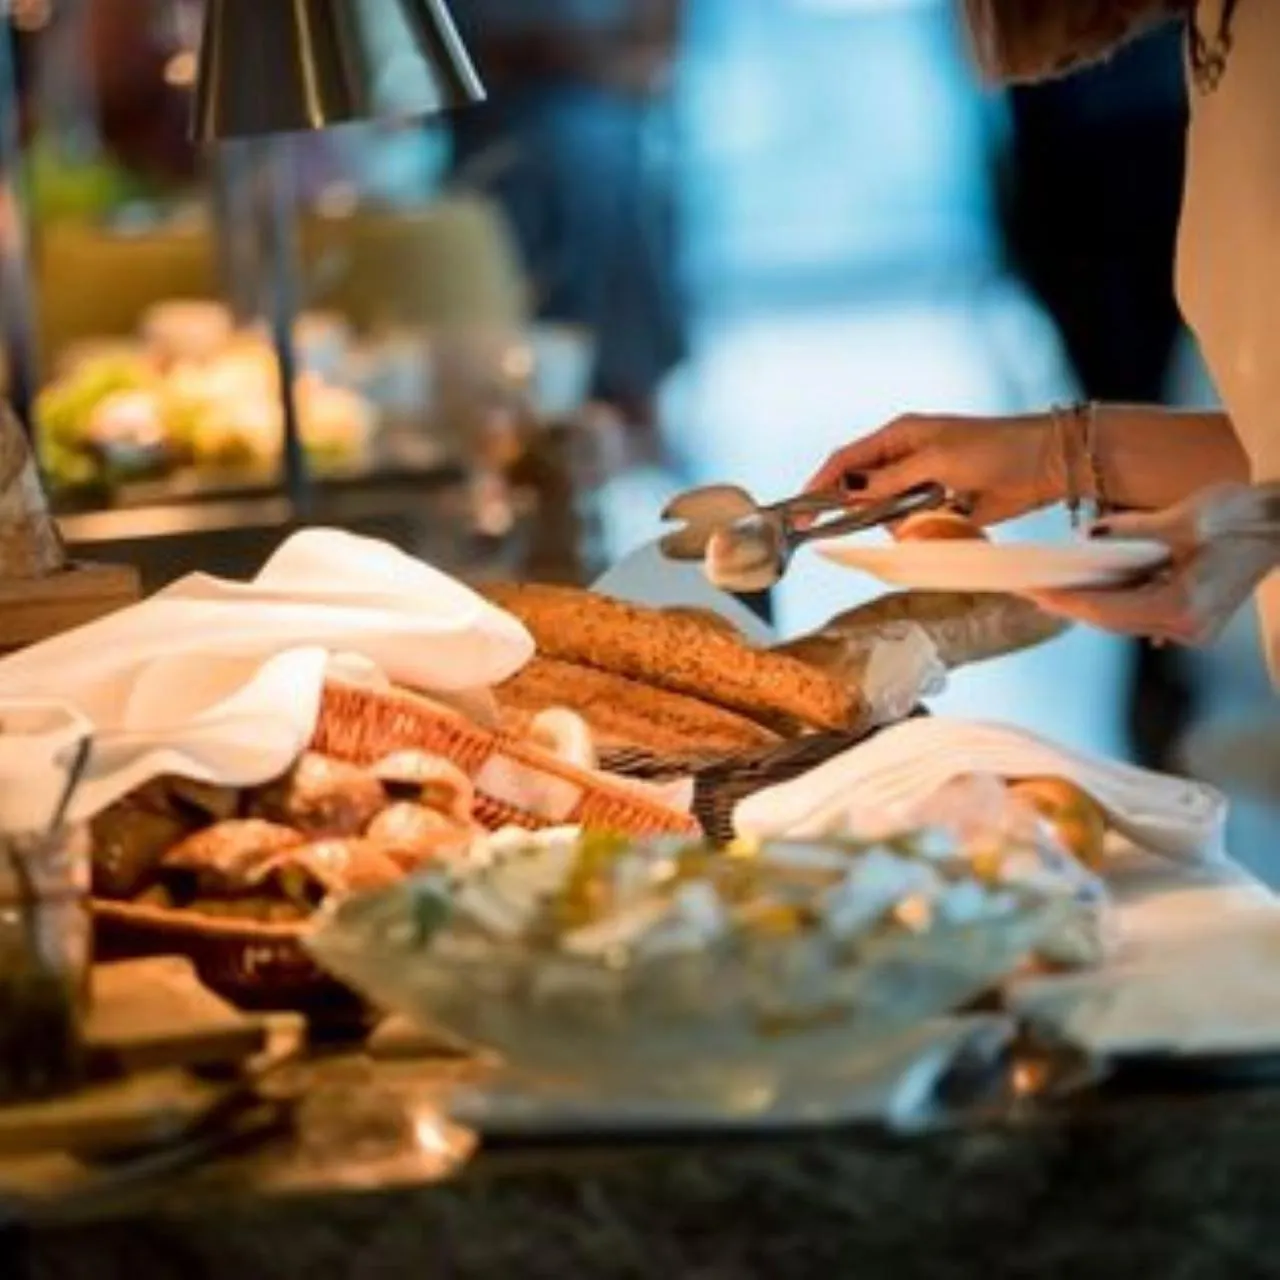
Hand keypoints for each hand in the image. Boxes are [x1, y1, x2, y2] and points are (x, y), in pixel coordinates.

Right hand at [806, 414, 1058, 526]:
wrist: (1046, 464)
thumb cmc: (993, 449)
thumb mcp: (936, 460)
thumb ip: (890, 479)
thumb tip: (848, 489)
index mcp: (898, 437)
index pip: (845, 461)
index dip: (820, 484)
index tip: (801, 512)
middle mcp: (904, 459)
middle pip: (862, 490)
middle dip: (859, 509)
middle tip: (850, 527)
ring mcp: (921, 484)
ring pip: (886, 513)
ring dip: (898, 522)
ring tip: (933, 511)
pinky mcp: (940, 507)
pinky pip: (913, 526)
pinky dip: (919, 531)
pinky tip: (946, 519)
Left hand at [1028, 485, 1279, 646]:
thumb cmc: (1244, 516)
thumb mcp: (1182, 519)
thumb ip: (1130, 531)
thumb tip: (1088, 537)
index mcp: (1180, 608)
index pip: (1104, 610)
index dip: (1063, 601)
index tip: (1030, 591)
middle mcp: (1186, 628)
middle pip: (1111, 620)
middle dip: (1070, 603)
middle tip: (1031, 588)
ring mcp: (1193, 628)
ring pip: (1126, 619)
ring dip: (1092, 602)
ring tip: (1052, 586)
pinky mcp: (1196, 619)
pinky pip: (1144, 613)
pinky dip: (1118, 598)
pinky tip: (1092, 585)